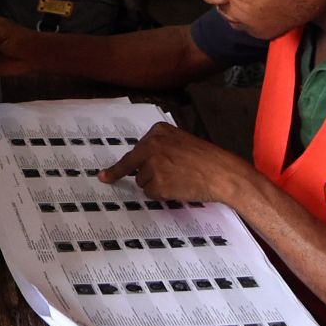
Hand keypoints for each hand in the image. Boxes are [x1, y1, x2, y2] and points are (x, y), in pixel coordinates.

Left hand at [98, 122, 250, 203]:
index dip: (118, 167)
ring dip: (156, 185)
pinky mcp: (157, 182)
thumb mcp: (181, 142)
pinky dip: (162, 194)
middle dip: (145, 175)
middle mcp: (151, 144)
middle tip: (148, 180)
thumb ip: (160, 147)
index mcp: (157, 131)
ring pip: (142, 181)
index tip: (103, 177)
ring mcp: (153, 164)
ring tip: (179, 180)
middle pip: (135, 166)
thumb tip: (140, 165)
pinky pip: (150, 193)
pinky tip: (178, 188)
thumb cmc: (206, 160)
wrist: (222, 172)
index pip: (133, 151)